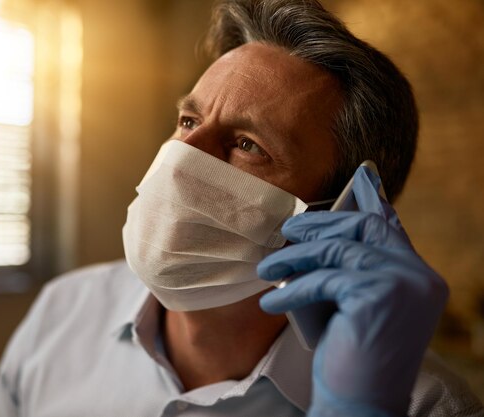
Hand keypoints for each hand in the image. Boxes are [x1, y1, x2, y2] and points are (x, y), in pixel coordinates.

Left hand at [257, 166, 448, 416]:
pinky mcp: (377, 295)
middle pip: (363, 227)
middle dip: (320, 225)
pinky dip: (292, 289)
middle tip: (287, 230)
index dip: (358, 211)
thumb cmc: (352, 358)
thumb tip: (320, 235)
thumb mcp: (354, 305)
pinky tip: (271, 303)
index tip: (337, 200)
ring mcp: (402, 283)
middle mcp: (418, 276)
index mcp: (419, 277)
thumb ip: (351, 270)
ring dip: (294, 257)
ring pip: (336, 249)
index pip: (386, 230)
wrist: (359, 406)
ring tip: (265, 270)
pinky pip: (322, 278)